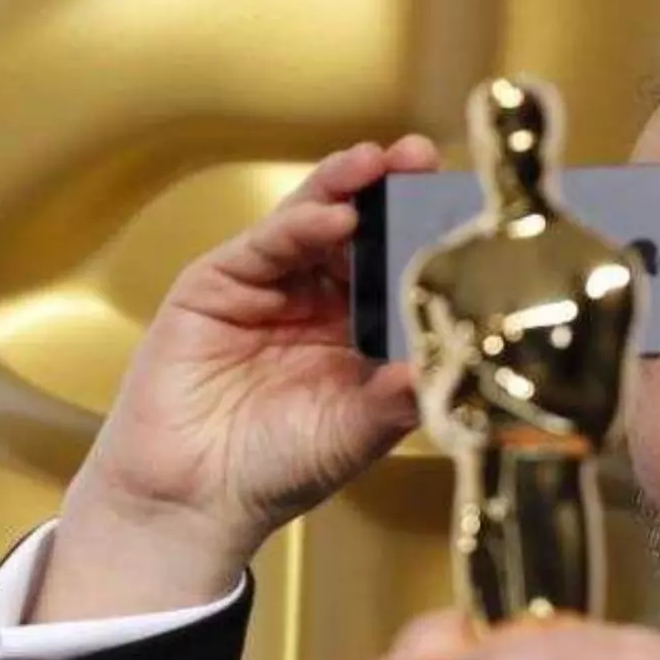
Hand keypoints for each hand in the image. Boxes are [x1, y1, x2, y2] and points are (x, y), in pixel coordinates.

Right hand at [34, 136, 438, 621]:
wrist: (194, 500)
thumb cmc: (277, 470)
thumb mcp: (355, 432)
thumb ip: (400, 395)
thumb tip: (457, 363)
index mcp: (358, 334)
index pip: (398, 270)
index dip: (426, 236)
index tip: (465, 206)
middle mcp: (315, 303)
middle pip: (358, 232)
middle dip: (391, 193)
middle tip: (423, 158)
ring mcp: (266, 290)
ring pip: (311, 223)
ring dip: (346, 189)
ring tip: (382, 162)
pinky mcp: (216, 286)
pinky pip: (263, 246)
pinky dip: (299, 226)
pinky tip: (334, 213)